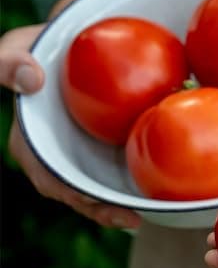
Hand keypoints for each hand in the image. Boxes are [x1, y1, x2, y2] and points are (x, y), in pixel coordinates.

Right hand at [1, 24, 140, 229]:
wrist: (75, 48)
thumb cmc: (42, 50)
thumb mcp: (17, 50)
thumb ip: (11, 62)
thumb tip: (32, 80)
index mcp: (31, 143)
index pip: (45, 174)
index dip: (64, 189)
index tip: (87, 197)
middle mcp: (56, 157)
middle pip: (74, 192)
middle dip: (99, 210)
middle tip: (129, 219)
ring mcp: (81, 158)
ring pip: (97, 191)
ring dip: (117, 208)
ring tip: (142, 216)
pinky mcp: (103, 153)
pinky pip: (116, 175)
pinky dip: (131, 187)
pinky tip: (153, 192)